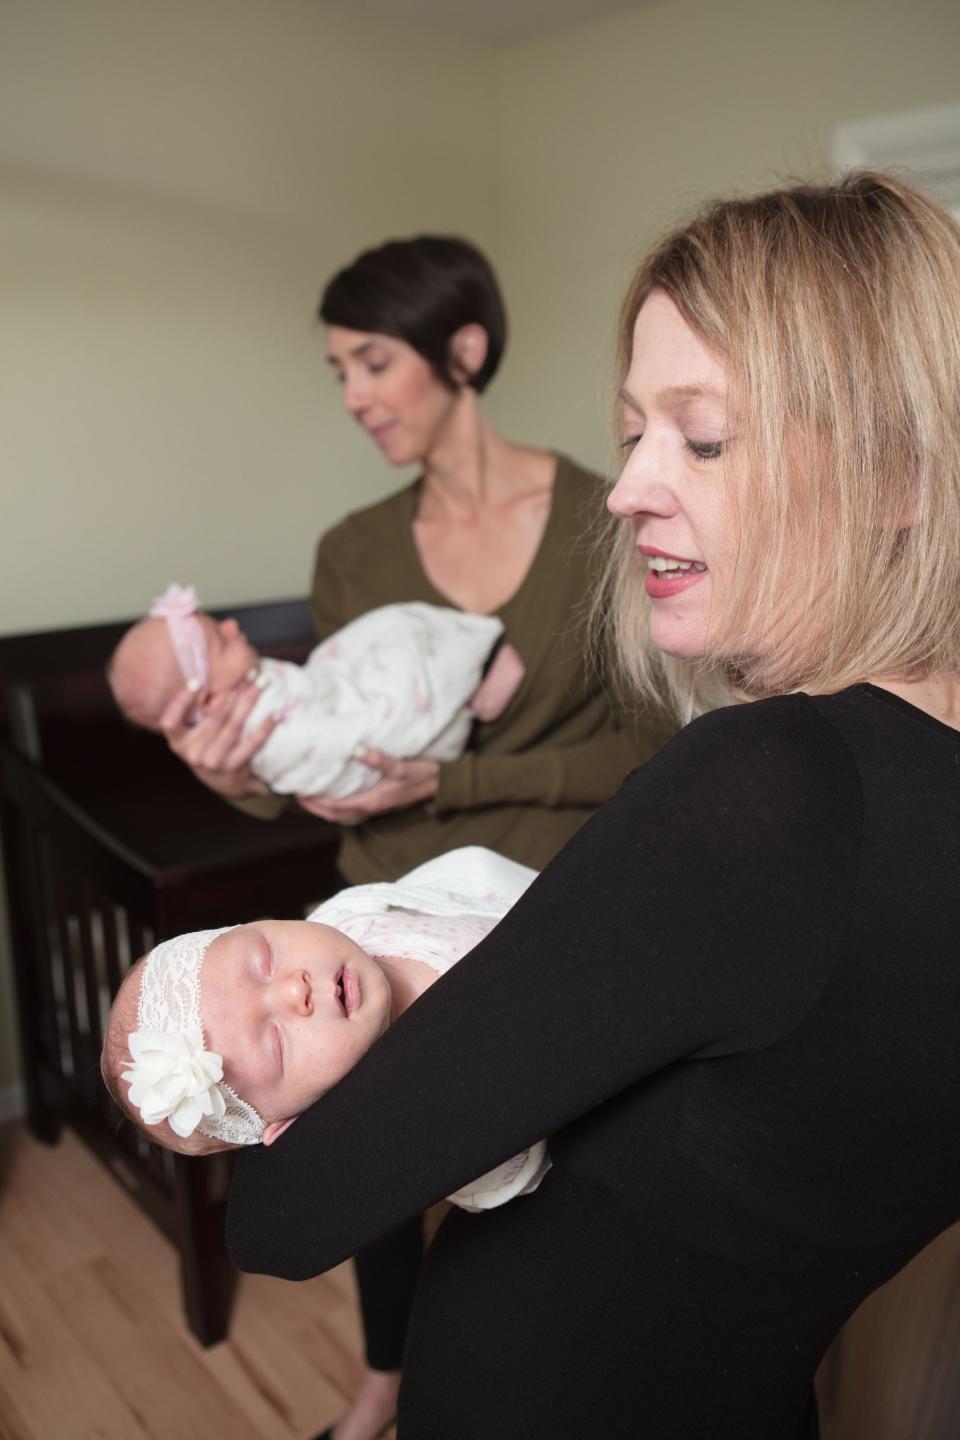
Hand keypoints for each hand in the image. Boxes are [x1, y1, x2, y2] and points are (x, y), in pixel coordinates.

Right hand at [159, 680, 278, 797]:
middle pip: (215, 717)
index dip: (180, 702)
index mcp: (178, 742)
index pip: (170, 721)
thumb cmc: (209, 748)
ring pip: (234, 726)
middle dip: (234, 691)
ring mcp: (212, 762)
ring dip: (250, 701)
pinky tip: (274, 715)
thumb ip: (196, 713)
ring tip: (262, 684)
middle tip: (250, 673)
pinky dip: (264, 728)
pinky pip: (251, 743)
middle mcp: (192, 753)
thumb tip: (209, 676)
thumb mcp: (194, 736)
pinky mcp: (232, 769)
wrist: (223, 784)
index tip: (196, 682)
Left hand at [297, 750, 439, 824]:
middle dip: (315, 808)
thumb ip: (380, 760)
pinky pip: (351, 810)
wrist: (441, 784)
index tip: (300, 793)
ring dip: (324, 809)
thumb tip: (357, 750)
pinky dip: (337, 806)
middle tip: (297, 797)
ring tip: (310, 797)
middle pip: (335, 815)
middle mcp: (371, 808)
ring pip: (342, 815)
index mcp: (373, 801)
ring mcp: (375, 807)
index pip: (336, 807)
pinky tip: (332, 795)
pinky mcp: (379, 803)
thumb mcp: (402, 766)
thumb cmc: (423, 774)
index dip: (317, 803)